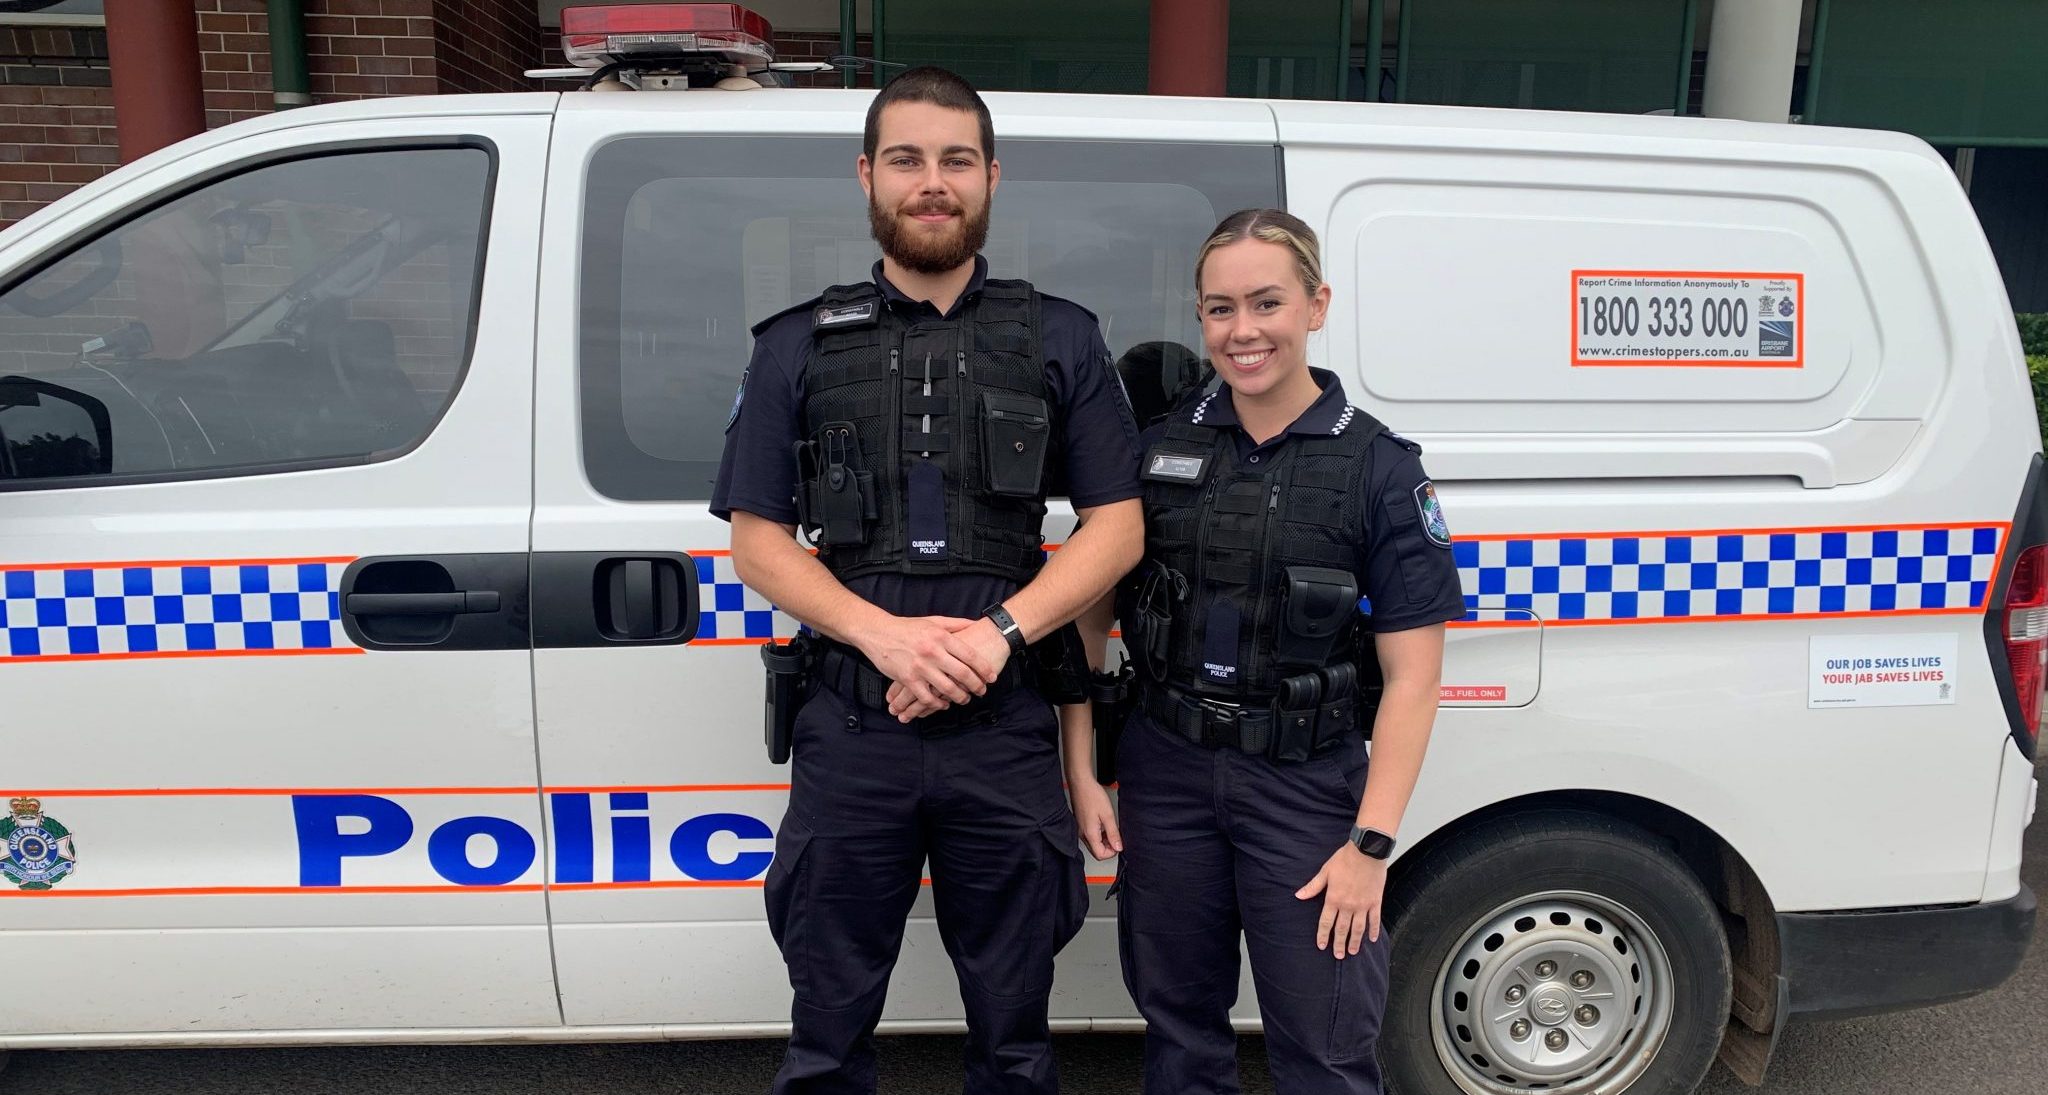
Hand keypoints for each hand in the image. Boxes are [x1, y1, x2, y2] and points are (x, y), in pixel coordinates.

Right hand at [859, 615, 993, 720]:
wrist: (878, 632)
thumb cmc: (908, 627)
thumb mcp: (934, 621)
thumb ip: (956, 624)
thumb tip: (977, 623)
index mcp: (941, 637)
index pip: (970, 655)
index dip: (984, 668)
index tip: (992, 677)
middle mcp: (932, 651)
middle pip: (962, 674)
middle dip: (976, 685)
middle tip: (982, 691)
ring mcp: (920, 667)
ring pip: (947, 688)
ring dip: (959, 697)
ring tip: (965, 699)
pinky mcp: (908, 679)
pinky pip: (927, 697)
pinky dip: (938, 703)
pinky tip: (943, 703)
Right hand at [1066, 776, 1122, 859]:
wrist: (1081, 784)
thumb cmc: (1092, 796)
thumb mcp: (1108, 815)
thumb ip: (1113, 833)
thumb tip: (1118, 847)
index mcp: (1089, 834)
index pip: (1100, 855)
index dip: (1112, 852)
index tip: (1118, 842)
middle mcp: (1083, 834)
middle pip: (1096, 851)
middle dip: (1108, 847)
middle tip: (1116, 835)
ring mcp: (1081, 830)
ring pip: (1094, 844)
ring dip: (1104, 840)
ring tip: (1110, 827)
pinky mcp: (1081, 825)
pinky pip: (1091, 836)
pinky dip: (1099, 834)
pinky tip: (1104, 823)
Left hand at [1295, 843, 1387, 957]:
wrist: (1367, 851)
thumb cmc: (1345, 859)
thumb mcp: (1325, 872)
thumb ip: (1313, 887)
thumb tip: (1298, 896)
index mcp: (1334, 899)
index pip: (1326, 922)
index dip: (1323, 935)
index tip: (1322, 946)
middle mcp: (1348, 905)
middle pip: (1342, 929)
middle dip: (1339, 944)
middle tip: (1338, 956)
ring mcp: (1363, 905)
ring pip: (1358, 928)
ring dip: (1355, 941)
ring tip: (1353, 952)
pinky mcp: (1375, 901)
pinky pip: (1374, 920)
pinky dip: (1373, 930)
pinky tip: (1372, 939)